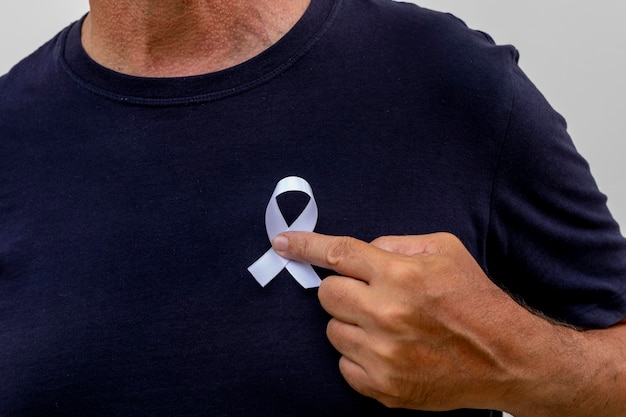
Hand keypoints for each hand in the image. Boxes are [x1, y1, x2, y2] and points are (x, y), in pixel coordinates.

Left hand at [272, 231, 535, 410]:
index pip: (337, 254)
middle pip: (327, 295)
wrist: (506, 358)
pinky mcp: (384, 388)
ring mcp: (383, 356)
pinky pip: (344, 365)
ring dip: (352, 324)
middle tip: (368, 294)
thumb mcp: (444, 250)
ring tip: (386, 325)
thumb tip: (361, 253)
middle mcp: (387, 315)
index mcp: (401, 275)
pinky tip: (387, 350)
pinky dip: (358, 355)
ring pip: (332, 330)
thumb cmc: (474, 299)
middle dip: (342, 289)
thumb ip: (396, 243)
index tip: (282, 243)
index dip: (304, 245)